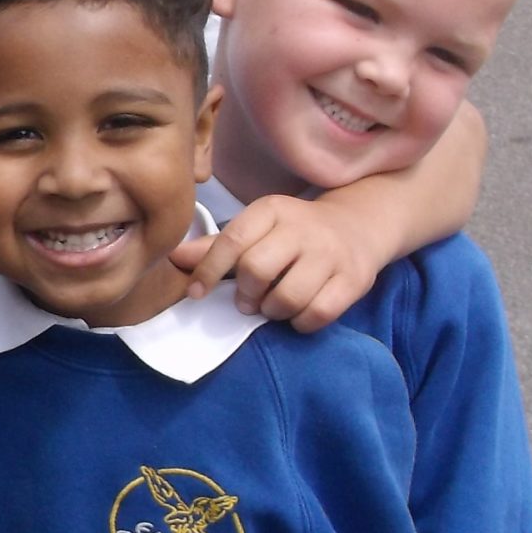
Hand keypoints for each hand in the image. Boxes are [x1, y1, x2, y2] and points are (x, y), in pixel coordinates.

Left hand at [170, 193, 384, 331]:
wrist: (358, 226)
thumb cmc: (293, 233)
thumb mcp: (257, 230)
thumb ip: (217, 247)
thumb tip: (173, 258)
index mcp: (272, 210)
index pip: (232, 241)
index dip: (208, 271)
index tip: (196, 294)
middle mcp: (302, 228)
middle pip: (257, 269)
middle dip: (245, 293)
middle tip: (247, 301)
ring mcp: (331, 253)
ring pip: (288, 296)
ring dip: (272, 311)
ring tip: (272, 306)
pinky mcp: (354, 279)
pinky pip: (319, 313)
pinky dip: (301, 322)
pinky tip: (297, 314)